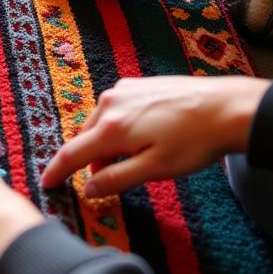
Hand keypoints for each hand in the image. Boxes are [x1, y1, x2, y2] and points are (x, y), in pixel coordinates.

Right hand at [40, 76, 270, 197]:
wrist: (226, 106)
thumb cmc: (193, 142)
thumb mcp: (155, 169)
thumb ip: (117, 179)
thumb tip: (87, 189)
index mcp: (111, 129)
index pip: (72, 154)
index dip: (57, 171)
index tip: (46, 183)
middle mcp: (109, 104)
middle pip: (84, 138)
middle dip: (87, 160)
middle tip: (103, 180)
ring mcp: (122, 90)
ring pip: (99, 122)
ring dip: (103, 143)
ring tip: (129, 159)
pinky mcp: (136, 84)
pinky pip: (114, 109)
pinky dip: (115, 126)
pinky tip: (139, 135)